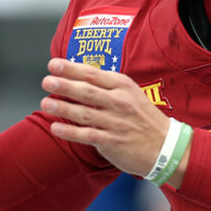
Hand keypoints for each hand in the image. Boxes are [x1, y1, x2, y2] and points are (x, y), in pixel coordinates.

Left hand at [40, 59, 189, 186]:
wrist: (166, 146)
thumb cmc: (143, 118)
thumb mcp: (130, 93)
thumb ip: (107, 85)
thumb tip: (77, 76)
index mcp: (123, 86)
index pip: (93, 73)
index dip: (71, 68)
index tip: (54, 64)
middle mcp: (119, 102)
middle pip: (87, 91)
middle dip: (64, 85)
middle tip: (46, 81)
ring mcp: (116, 122)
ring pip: (84, 113)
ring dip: (62, 108)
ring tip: (45, 103)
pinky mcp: (112, 142)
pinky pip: (87, 135)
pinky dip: (70, 132)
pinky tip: (55, 128)